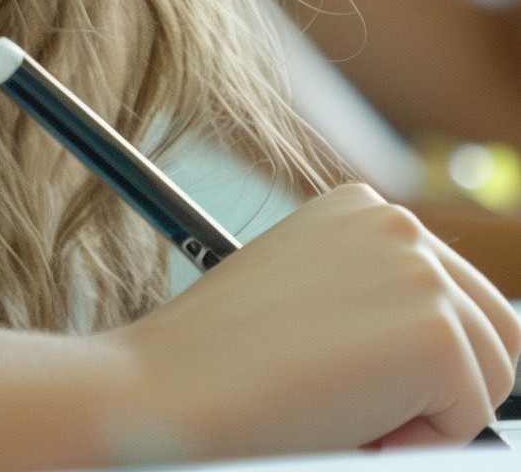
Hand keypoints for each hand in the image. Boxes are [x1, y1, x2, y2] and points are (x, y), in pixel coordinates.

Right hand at [114, 183, 520, 458]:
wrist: (164, 390)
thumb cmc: (218, 364)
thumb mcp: (306, 302)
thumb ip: (371, 299)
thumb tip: (448, 354)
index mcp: (361, 207)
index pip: (456, 299)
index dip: (411, 363)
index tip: (340, 371)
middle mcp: (396, 222)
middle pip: (495, 331)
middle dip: (441, 388)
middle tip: (349, 402)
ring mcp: (420, 271)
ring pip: (490, 378)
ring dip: (425, 416)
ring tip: (338, 406)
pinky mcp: (435, 333)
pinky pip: (471, 420)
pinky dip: (416, 444)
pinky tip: (344, 419)